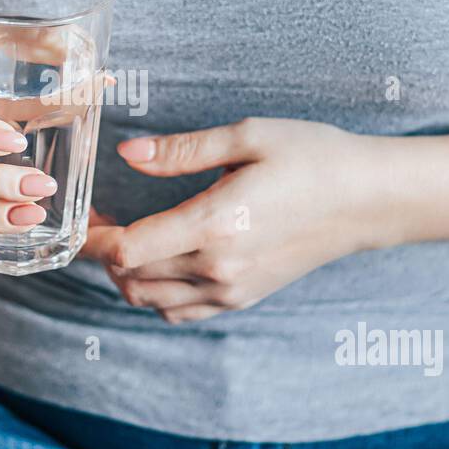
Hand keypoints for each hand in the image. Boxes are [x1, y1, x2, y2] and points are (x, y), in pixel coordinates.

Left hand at [82, 118, 390, 322]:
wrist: (367, 200)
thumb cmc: (313, 159)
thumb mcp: (247, 137)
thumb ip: (181, 150)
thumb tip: (128, 154)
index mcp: (215, 225)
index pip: (127, 250)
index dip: (92, 238)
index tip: (82, 215)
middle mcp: (218, 268)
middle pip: (129, 278)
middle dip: (102, 251)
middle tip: (99, 216)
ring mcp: (231, 290)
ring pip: (149, 301)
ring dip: (125, 275)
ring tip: (125, 237)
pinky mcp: (242, 298)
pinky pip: (179, 312)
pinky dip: (154, 294)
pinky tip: (158, 262)